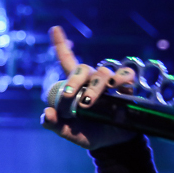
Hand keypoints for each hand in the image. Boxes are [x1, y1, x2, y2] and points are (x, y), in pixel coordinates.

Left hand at [40, 26, 138, 149]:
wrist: (112, 144)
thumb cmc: (88, 134)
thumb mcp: (69, 132)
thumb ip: (55, 125)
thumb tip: (46, 113)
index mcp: (76, 86)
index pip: (67, 61)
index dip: (61, 45)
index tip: (54, 28)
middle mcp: (92, 80)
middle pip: (82, 68)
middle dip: (74, 81)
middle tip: (70, 98)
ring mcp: (110, 83)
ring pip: (102, 73)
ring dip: (94, 87)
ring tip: (88, 103)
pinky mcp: (126, 88)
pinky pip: (125, 75)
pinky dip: (121, 79)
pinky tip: (116, 88)